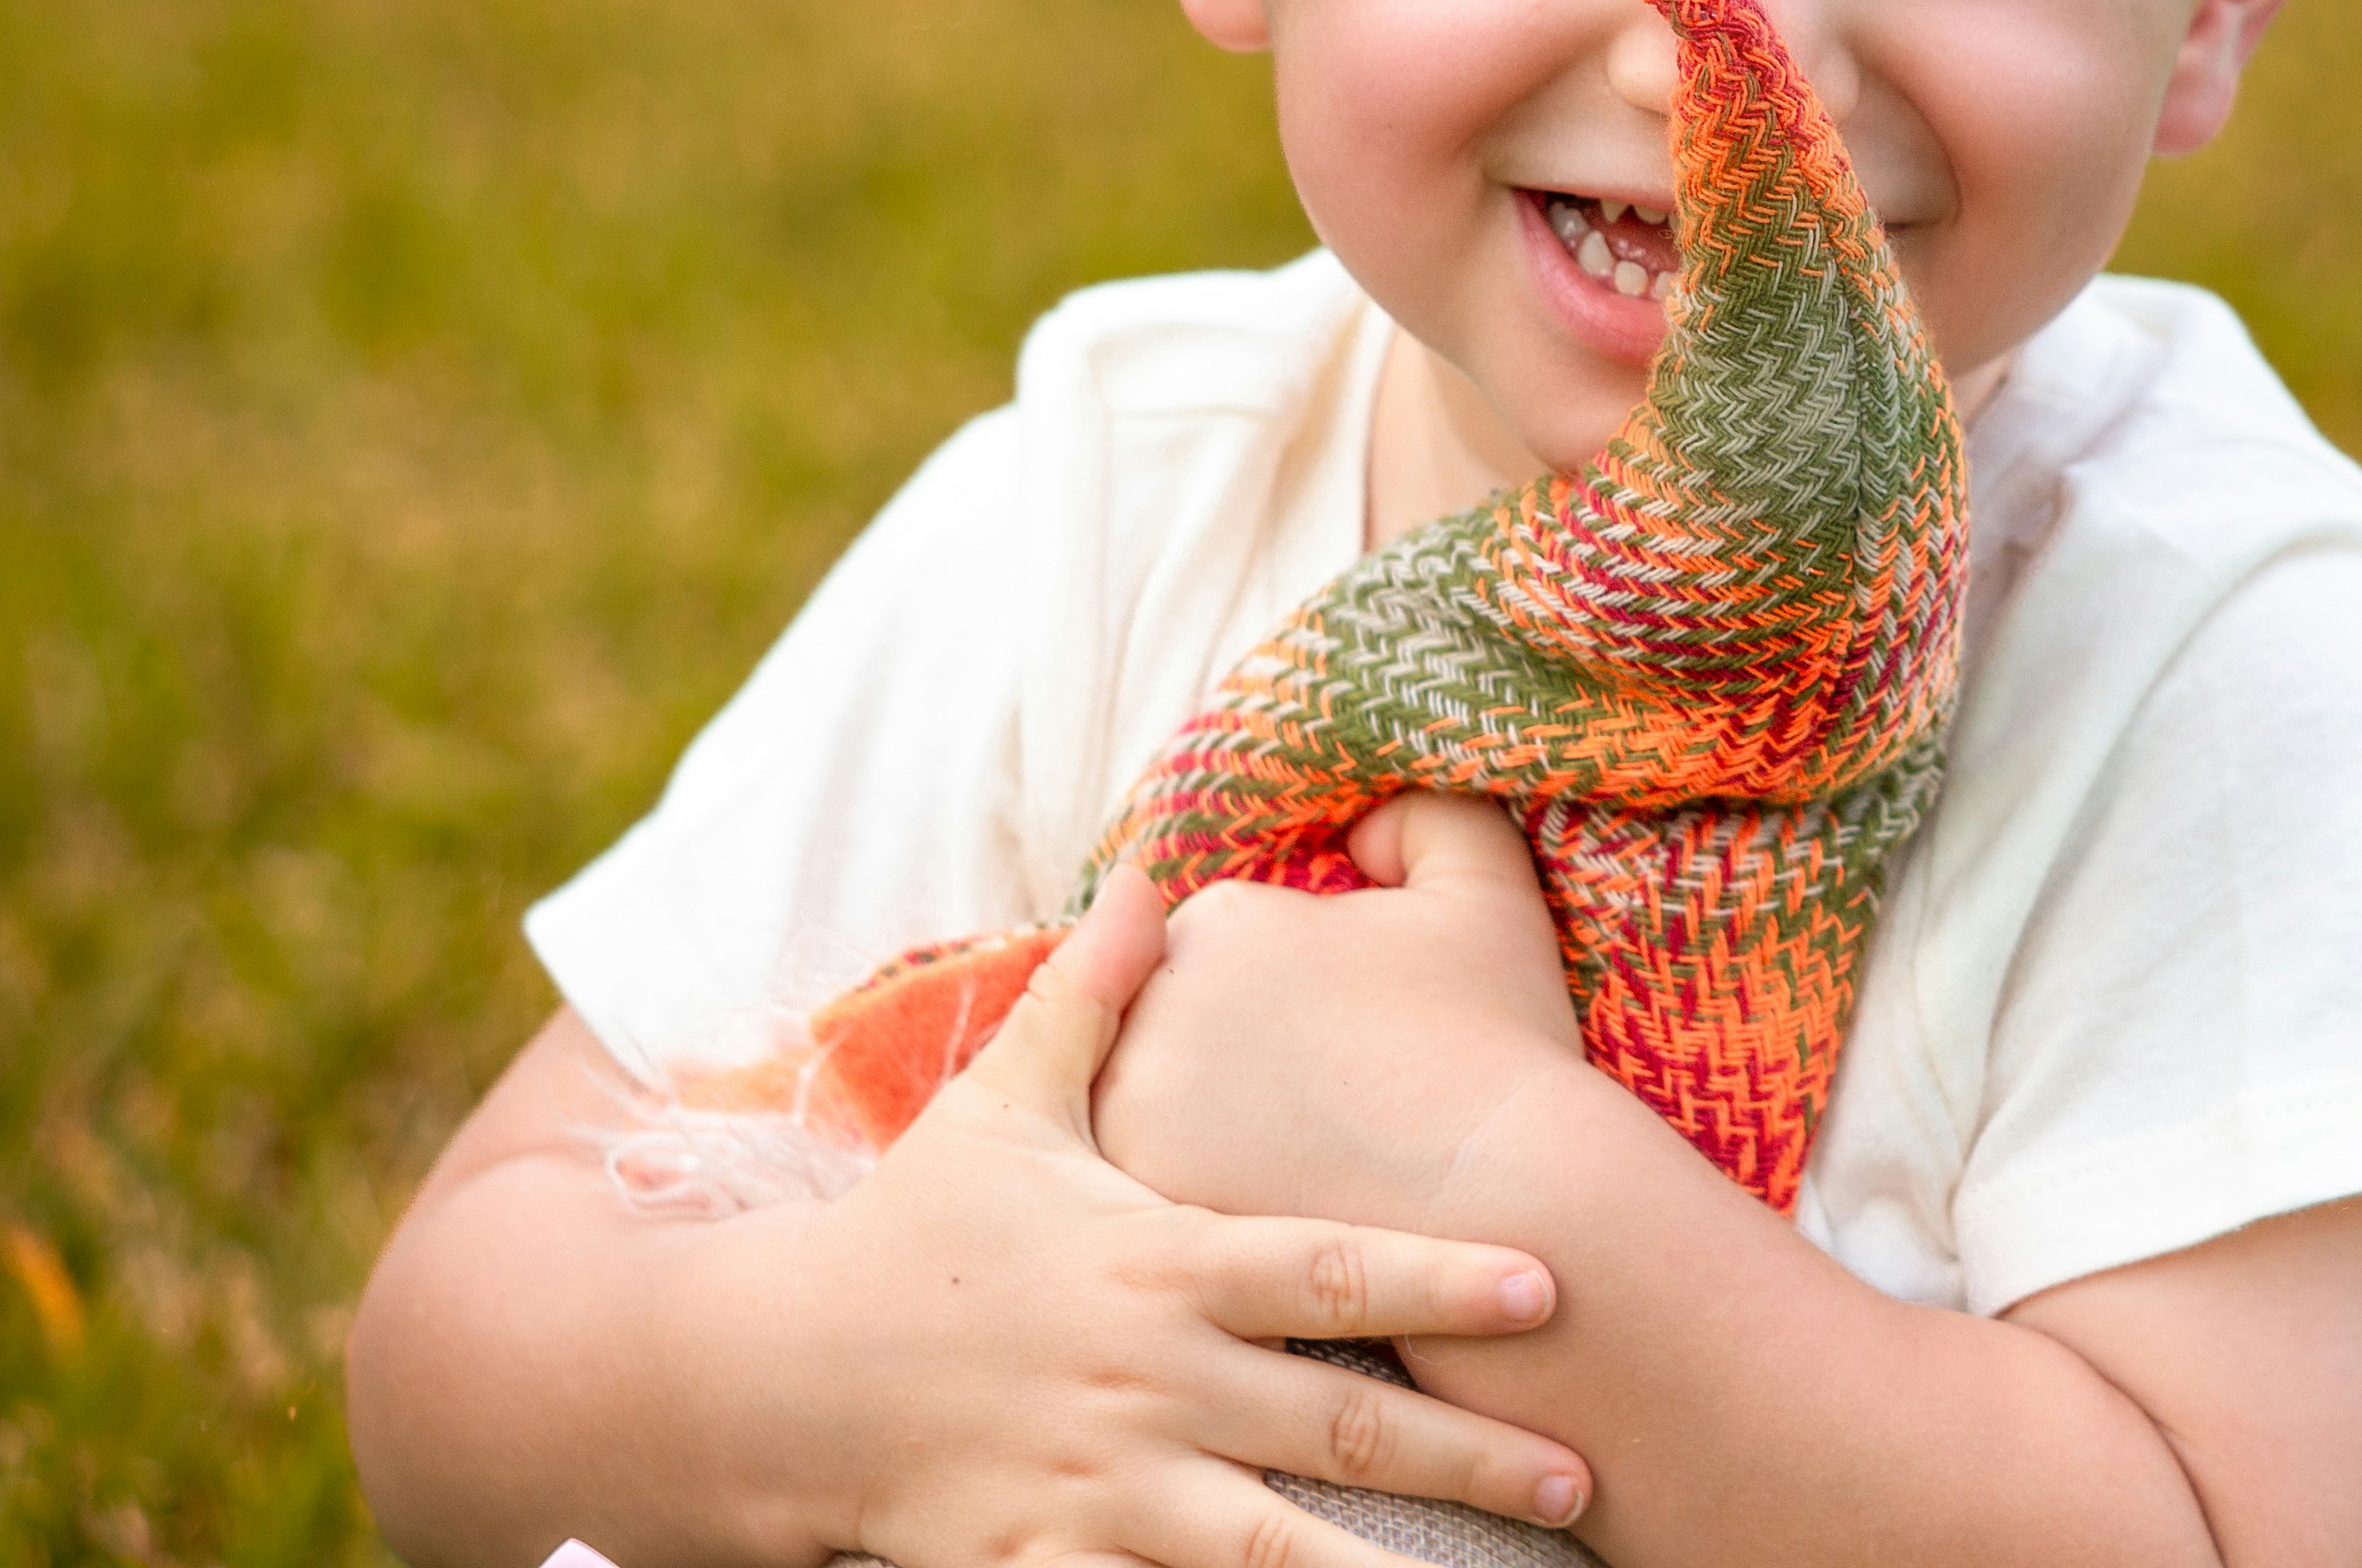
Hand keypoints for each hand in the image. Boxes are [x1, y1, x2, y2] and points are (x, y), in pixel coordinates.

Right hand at [711, 875, 1596, 1564]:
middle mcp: (1146, 1381)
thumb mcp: (1005, 1103)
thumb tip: (1153, 863)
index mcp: (1158, 1267)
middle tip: (1585, 1476)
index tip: (1554, 1285)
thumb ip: (1094, 993)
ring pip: (1264, 1550)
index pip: (1328, 1271)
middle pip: (1335, 1425)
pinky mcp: (1045, 1562)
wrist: (776, 1373)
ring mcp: (1099, 1486)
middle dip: (1468, 1457)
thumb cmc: (919, 1231)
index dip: (1441, 1277)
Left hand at [1092, 795, 1592, 1240]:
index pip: (1220, 950)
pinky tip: (1272, 1210)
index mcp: (1220, 919)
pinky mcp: (1139, 1211)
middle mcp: (1153, 1006)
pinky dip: (1193, 1196)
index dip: (1287, 996)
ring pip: (1147, 1107)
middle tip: (1323, 1108)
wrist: (1518, 1205)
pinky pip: (1142, 1196)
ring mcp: (1132, 1114)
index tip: (1348, 1040)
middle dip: (1230, 1059)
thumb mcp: (1484, 884)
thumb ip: (1420, 816)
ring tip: (1299, 1163)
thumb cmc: (1505, 1045)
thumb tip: (1358, 832)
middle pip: (1169, 1025)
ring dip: (1199, 1128)